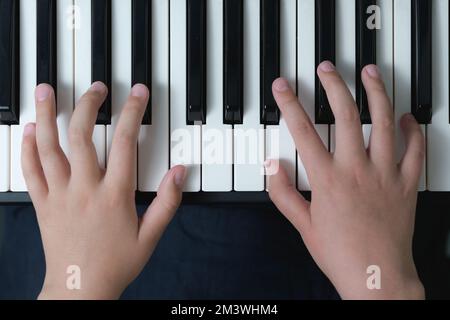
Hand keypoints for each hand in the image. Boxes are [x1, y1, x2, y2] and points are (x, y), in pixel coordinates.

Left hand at [22, 82, 185, 299]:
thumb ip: (168, 202)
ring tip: (46, 90)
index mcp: (114, 195)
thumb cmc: (115, 264)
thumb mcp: (151, 236)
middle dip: (89, 104)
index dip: (132, 112)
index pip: (124, 142)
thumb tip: (179, 172)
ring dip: (47, 115)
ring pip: (48, 147)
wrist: (80, 289)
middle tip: (96, 87)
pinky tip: (29, 130)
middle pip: (82, 135)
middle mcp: (84, 189)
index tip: (136, 93)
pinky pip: (30, 171)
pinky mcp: (43, 204)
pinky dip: (27, 148)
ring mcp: (60, 195)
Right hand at [267, 62, 424, 299]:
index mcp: (328, 179)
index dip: (290, 104)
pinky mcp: (406, 183)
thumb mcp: (302, 225)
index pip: (303, 131)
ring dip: (376, 93)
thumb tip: (273, 166)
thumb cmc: (339, 253)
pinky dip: (413, 129)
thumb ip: (283, 193)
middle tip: (327, 68)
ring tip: (369, 73)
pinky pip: (415, 150)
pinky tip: (407, 116)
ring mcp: (384, 174)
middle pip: (346, 116)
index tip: (283, 86)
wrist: (377, 277)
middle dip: (333, 85)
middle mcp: (356, 170)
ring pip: (384, 123)